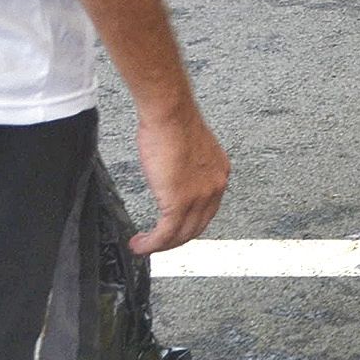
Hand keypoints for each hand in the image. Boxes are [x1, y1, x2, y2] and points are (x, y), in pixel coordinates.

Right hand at [129, 101, 229, 253]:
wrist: (169, 113)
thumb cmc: (174, 122)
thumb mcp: (188, 150)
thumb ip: (185, 169)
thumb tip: (172, 178)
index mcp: (218, 174)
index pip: (207, 209)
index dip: (188, 223)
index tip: (173, 229)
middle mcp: (214, 187)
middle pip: (197, 226)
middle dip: (175, 239)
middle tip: (156, 243)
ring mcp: (199, 196)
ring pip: (182, 234)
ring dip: (161, 245)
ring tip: (143, 246)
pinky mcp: (179, 202)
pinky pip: (166, 233)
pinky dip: (152, 244)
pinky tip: (140, 244)